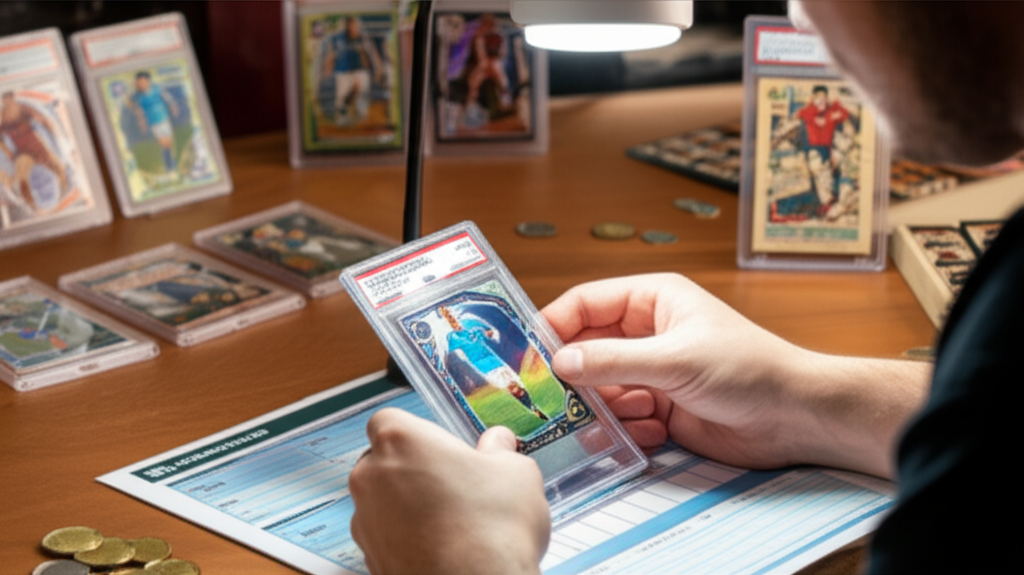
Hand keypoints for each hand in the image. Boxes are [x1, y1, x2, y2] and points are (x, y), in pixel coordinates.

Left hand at [349, 408, 548, 574]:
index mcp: (400, 440)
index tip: (443, 446)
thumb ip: (501, 451)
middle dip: (412, 470)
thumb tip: (498, 443)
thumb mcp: (517, 473)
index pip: (388, 420)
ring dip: (409, 506)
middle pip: (383, 461)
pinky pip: (386, 538)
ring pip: (383, 502)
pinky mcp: (369, 558)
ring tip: (454, 522)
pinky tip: (443, 547)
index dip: (416, 433)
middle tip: (454, 484)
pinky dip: (407, 539)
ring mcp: (365, 521)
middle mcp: (371, 476)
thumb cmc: (493, 527)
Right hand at [542, 274, 928, 477]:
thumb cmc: (748, 369)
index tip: (526, 354)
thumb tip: (560, 361)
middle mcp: (647, 333)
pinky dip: (628, 428)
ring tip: (610, 421)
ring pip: (601, 387)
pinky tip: (653, 431)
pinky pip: (623, 416)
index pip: (584, 304)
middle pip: (587, 348)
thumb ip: (613, 360)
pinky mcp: (661, 408)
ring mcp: (652, 371)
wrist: (794, 417)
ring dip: (602, 407)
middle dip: (572, 374)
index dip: (553, 325)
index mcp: (652, 300)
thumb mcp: (674, 359)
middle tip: (547, 397)